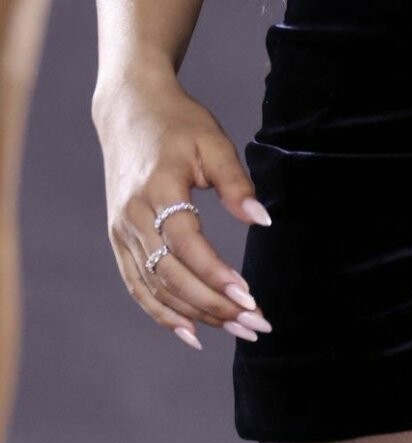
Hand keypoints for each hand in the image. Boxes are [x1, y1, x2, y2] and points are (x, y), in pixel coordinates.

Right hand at [93, 70, 274, 351]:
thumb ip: (235, 183)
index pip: (187, 244)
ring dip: (195, 314)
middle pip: (171, 275)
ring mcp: (121, 231)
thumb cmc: (178, 123)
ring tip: (235, 329)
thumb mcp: (212, 141)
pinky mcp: (118, 239)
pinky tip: (190, 331)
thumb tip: (261, 220)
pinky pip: (137, 285)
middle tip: (254, 323)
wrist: (129, 111)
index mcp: (158, 189)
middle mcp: (133, 217)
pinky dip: (161, 313)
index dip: (215, 275)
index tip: (248, 296)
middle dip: (213, 305)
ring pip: (155, 287)